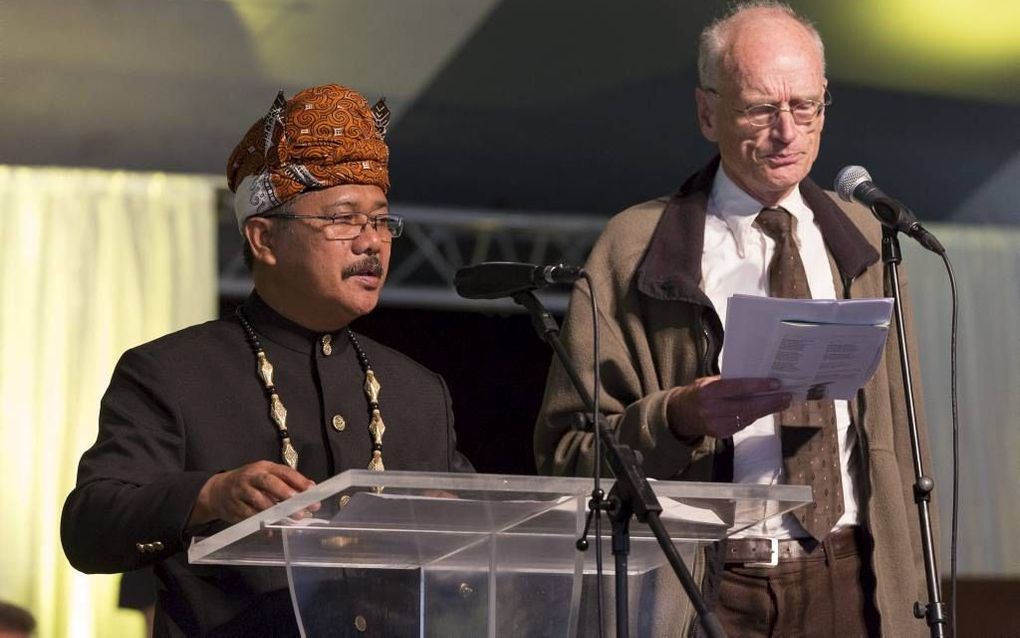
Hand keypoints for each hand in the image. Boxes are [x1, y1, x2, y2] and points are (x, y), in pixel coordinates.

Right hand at [189, 460, 319, 525]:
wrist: (217, 491)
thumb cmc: (249, 482)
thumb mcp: (266, 475)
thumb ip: (287, 481)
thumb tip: (311, 487)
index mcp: (263, 467)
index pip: (283, 471)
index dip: (298, 481)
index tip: (312, 491)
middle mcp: (251, 477)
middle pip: (269, 483)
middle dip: (285, 495)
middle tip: (300, 508)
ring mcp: (240, 492)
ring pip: (258, 501)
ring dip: (275, 512)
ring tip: (290, 520)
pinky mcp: (233, 507)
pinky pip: (249, 517)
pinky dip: (261, 525)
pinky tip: (270, 531)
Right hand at [666, 376, 791, 439]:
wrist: (679, 415)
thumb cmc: (697, 393)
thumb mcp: (707, 382)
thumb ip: (727, 382)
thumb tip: (755, 379)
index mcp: (708, 392)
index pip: (737, 388)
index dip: (758, 386)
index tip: (776, 383)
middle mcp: (711, 409)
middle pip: (747, 406)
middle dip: (769, 402)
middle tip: (786, 396)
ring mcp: (716, 424)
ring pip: (748, 417)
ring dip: (767, 410)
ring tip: (782, 403)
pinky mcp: (721, 434)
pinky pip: (743, 424)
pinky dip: (755, 416)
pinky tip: (765, 410)